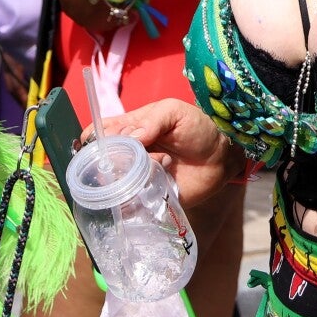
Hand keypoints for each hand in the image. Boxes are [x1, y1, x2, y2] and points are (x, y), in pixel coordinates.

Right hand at [95, 99, 241, 211]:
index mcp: (129, 129)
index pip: (98, 135)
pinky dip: (136, 199)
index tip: (105, 144)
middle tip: (138, 157)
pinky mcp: (149, 196)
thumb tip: (131, 137)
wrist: (222, 156)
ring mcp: (137, 177)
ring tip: (161, 166)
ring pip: (114, 184)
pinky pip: (131, 204)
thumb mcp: (175, 112)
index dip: (94, 141)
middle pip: (101, 162)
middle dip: (113, 161)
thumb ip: (152, 120)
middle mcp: (128, 155)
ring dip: (131, 177)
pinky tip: (156, 186)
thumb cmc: (198, 127)